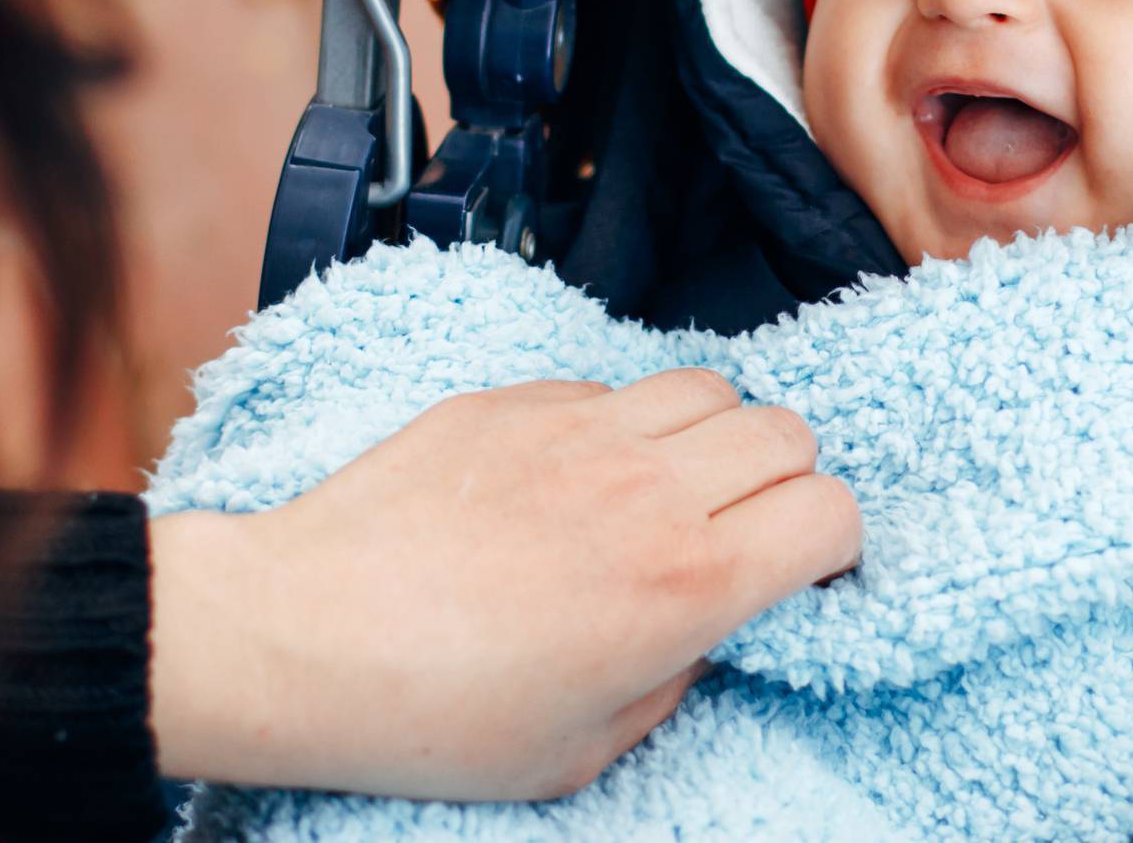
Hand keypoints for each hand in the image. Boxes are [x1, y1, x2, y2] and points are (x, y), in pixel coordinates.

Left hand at [146, 368, 859, 799]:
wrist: (299, 637)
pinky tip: (575, 475)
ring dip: (713, 434)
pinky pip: (614, 383)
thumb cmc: (428, 715)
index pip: (830, 510)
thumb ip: (673, 679)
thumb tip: (704, 629)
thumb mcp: (583, 749)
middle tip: (740, 527)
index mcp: (681, 585)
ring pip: (710, 384)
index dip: (833, 543)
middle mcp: (647, 491)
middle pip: (787, 431)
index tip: (801, 569)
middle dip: (785, 480)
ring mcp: (580, 430)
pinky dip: (623, 421)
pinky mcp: (517, 397)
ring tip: (667, 486)